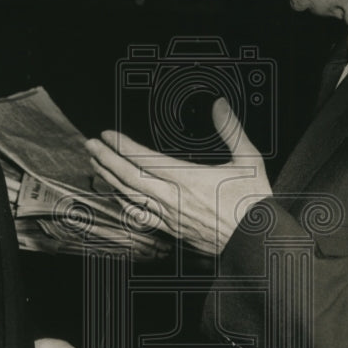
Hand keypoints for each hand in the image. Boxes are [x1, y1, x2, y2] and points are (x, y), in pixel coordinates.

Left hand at [85, 98, 272, 254]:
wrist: (256, 242)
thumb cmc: (253, 202)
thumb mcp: (248, 160)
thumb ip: (231, 129)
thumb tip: (219, 104)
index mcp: (188, 180)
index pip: (145, 160)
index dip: (123, 145)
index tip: (107, 134)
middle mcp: (173, 199)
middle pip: (130, 177)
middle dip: (107, 159)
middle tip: (90, 144)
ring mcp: (170, 217)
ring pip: (131, 197)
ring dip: (110, 178)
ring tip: (96, 164)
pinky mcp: (173, 230)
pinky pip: (140, 215)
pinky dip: (124, 202)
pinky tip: (117, 194)